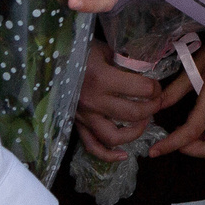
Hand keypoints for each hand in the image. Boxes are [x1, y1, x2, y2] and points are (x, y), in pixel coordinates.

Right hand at [73, 39, 182, 157]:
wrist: (46, 59)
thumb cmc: (78, 50)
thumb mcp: (104, 49)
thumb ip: (124, 62)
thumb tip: (145, 71)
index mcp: (102, 79)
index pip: (141, 89)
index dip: (155, 88)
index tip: (156, 86)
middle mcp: (93, 101)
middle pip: (133, 114)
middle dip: (152, 108)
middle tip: (157, 101)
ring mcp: (84, 115)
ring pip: (113, 137)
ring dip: (135, 132)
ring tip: (144, 121)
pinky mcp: (77, 124)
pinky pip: (92, 146)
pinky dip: (108, 155)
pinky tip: (124, 154)